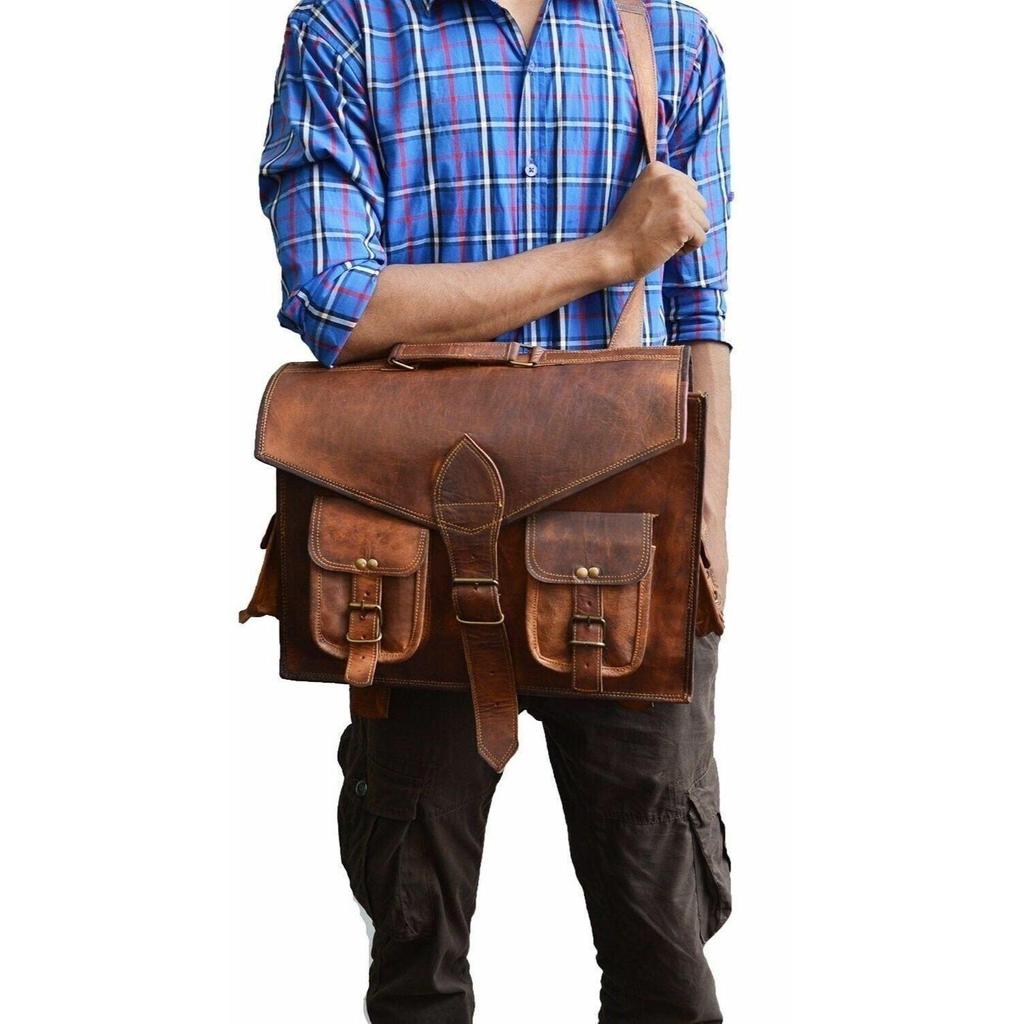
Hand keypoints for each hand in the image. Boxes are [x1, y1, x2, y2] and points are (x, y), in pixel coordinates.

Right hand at [598, 161, 709, 281]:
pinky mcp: (683, 222)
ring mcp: (678, 200)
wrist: (613, 253)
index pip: (690, 188)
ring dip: (687, 236)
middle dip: (686, 221)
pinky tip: (668, 249)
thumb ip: (664, 188)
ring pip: (703, 221)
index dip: (678, 209)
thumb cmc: (627, 230)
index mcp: (658, 169)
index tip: (656, 218)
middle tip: (660, 231)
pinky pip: (701, 238)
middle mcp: (669, 180)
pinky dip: (688, 249)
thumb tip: (693, 192)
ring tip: (664, 239)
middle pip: (700, 203)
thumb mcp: (642, 194)